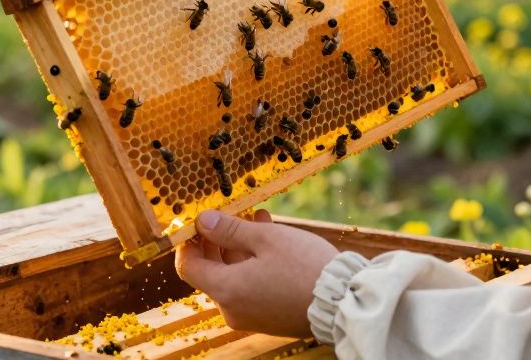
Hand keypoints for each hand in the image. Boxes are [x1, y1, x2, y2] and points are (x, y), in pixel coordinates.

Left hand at [174, 209, 338, 337]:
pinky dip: (252, 264)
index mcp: (226, 290)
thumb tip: (202, 221)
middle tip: (229, 213)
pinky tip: (268, 238)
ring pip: (232, 277)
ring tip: (256, 218)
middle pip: (210, 271)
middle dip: (216, 240)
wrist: (342, 302)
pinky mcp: (267, 317)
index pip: (188, 266)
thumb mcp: (265, 238)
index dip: (188, 241)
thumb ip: (229, 229)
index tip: (196, 221)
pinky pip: (249, 287)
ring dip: (238, 247)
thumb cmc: (304, 267)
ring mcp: (250, 316)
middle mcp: (232, 308)